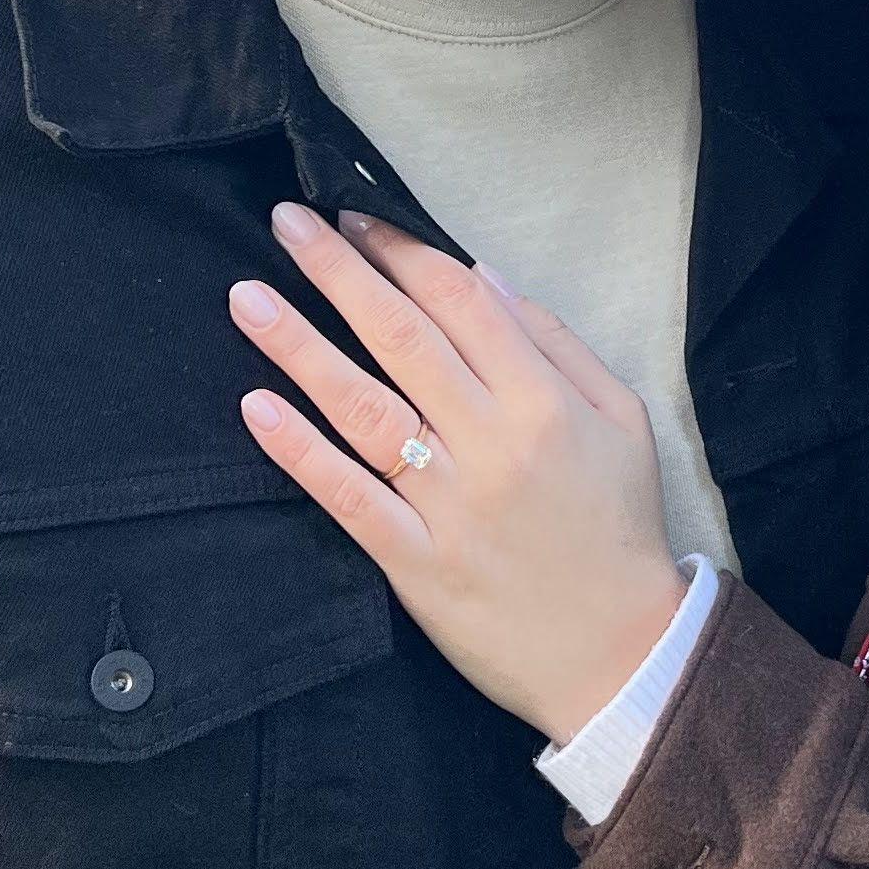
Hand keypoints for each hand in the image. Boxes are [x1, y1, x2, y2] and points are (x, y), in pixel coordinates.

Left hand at [231, 211, 687, 742]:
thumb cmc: (620, 528)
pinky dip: (300, 451)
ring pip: (363, 408)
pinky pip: (348, 497)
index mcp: (544, 401)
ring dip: (300, 346)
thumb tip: (487, 277)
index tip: (355, 214)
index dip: (403, 251)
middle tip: (287, 222)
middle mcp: (492, 443)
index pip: (461, 302)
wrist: (620, 655)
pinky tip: (257, 407)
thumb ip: (557, 345)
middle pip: (402, 338)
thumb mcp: (621, 421)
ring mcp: (449, 504)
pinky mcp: (416, 562)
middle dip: (340, 272)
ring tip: (247, 297)